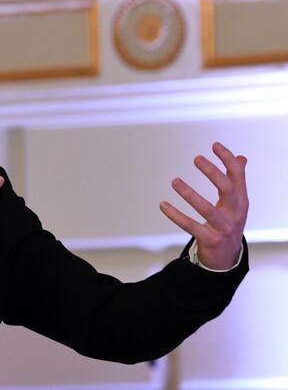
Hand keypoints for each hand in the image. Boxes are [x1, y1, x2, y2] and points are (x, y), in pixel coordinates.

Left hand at [160, 142, 248, 269]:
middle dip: (212, 172)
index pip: (238, 176)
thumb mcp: (236, 203)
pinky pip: (190, 226)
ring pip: (206, 209)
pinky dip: (176, 215)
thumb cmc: (228, 223)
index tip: (215, 145)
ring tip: (174, 181)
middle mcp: (236, 213)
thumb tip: (241, 157)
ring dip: (189, 194)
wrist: (227, 258)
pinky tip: (163, 205)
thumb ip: (237, 181)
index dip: (228, 160)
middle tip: (196, 158)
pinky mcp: (210, 240)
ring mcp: (224, 228)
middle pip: (227, 189)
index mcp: (242, 201)